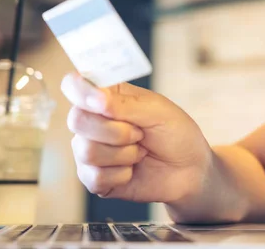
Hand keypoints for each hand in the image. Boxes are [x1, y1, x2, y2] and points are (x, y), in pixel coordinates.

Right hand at [61, 73, 211, 203]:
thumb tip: (95, 98)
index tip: (102, 102)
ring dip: (123, 154)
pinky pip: (95, 177)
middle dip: (115, 131)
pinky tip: (133, 170)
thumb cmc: (175, 133)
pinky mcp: (94, 178)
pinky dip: (122, 174)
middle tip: (139, 133)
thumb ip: (124, 104)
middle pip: (77, 120)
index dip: (80, 92)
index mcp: (106, 97)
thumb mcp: (157, 111)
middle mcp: (93, 122)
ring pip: (86, 151)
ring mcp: (90, 150)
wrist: (191, 170)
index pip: (73, 85)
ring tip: (140, 152)